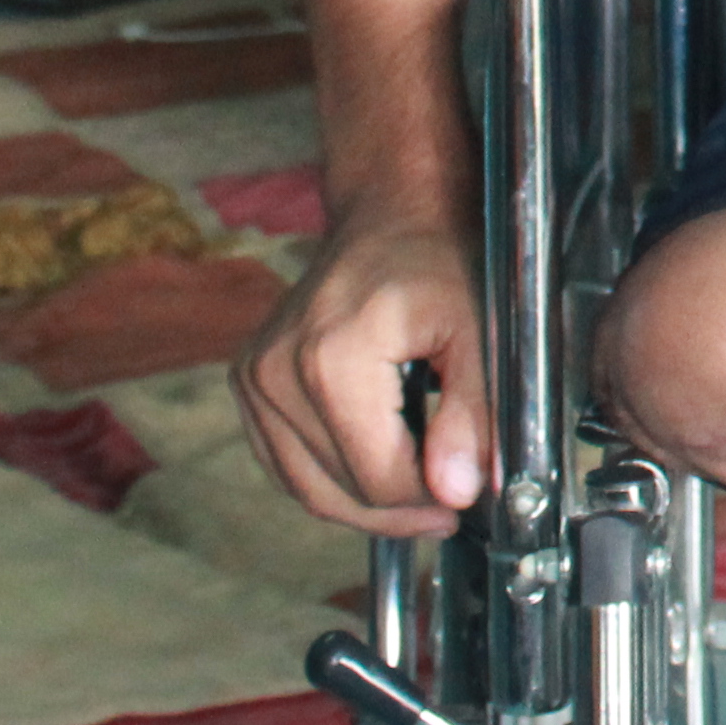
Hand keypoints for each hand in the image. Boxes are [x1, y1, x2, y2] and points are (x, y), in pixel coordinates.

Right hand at [233, 199, 488, 533]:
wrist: (390, 214)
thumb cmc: (439, 263)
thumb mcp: (478, 332)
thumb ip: (471, 415)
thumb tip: (460, 491)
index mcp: (330, 360)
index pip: (378, 480)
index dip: (431, 503)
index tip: (469, 497)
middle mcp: (276, 373)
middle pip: (340, 493)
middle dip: (402, 510)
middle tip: (452, 504)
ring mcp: (253, 379)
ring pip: (308, 490)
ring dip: (367, 504)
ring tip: (421, 490)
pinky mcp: (247, 383)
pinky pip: (287, 465)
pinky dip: (333, 479)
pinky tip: (378, 465)